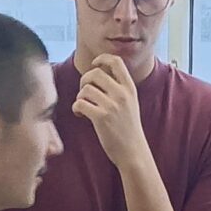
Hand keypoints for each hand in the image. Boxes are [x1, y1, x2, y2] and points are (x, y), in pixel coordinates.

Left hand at [71, 51, 147, 168]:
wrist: (133, 152)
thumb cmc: (128, 129)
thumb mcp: (130, 103)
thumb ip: (118, 89)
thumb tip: (98, 75)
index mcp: (130, 88)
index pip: (116, 61)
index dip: (102, 59)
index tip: (94, 65)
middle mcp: (122, 94)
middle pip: (95, 73)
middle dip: (84, 80)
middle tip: (84, 92)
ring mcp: (112, 106)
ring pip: (85, 89)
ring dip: (79, 97)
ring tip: (83, 107)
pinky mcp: (101, 118)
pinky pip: (80, 103)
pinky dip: (76, 108)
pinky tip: (80, 114)